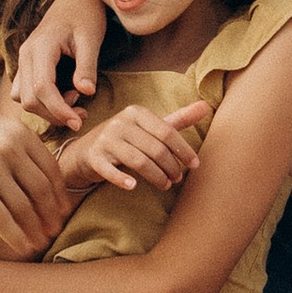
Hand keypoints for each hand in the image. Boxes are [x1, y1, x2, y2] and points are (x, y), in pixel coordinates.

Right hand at [0, 103, 71, 253]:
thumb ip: (19, 147)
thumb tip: (45, 175)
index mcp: (19, 132)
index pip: (51, 169)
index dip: (60, 194)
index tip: (64, 211)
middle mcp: (8, 147)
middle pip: (41, 189)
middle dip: (52, 215)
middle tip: (56, 231)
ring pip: (23, 206)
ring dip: (35, 229)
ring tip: (40, 242)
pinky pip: (1, 217)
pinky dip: (14, 235)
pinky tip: (21, 246)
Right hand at [9, 0, 108, 128]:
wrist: (75, 0)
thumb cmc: (85, 16)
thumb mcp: (91, 39)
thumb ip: (87, 66)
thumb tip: (86, 92)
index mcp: (41, 47)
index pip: (41, 88)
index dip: (58, 110)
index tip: (78, 121)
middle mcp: (26, 54)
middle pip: (29, 99)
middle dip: (54, 114)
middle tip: (81, 114)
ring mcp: (24, 60)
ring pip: (23, 98)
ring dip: (47, 109)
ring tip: (75, 101)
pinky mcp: (27, 65)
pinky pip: (25, 91)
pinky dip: (42, 101)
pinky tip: (64, 94)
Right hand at [57, 102, 209, 197]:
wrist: (86, 151)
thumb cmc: (126, 139)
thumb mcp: (151, 127)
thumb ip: (178, 119)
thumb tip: (206, 106)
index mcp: (137, 113)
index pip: (167, 131)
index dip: (183, 150)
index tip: (195, 165)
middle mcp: (121, 122)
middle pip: (155, 148)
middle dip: (171, 166)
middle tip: (177, 179)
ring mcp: (106, 139)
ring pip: (138, 160)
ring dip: (156, 176)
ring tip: (165, 185)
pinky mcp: (94, 156)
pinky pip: (109, 169)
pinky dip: (121, 179)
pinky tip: (133, 187)